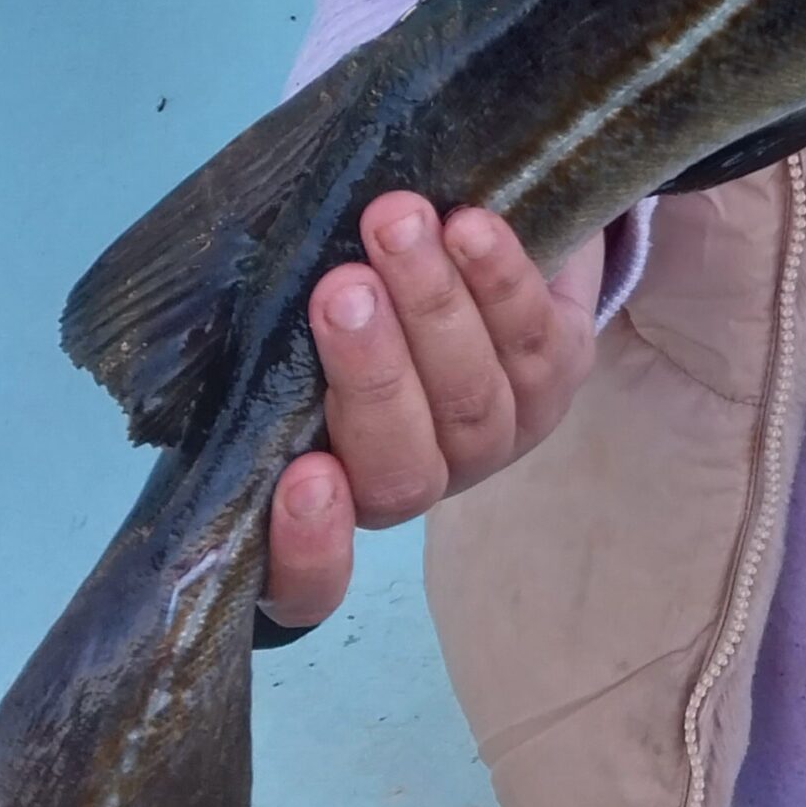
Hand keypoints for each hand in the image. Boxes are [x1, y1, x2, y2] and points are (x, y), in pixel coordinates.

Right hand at [261, 194, 601, 629]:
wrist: (473, 249)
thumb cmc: (355, 301)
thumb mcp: (298, 326)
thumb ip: (273, 334)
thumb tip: (244, 295)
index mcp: (334, 500)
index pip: (309, 581)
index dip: (308, 548)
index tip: (301, 480)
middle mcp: (421, 482)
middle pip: (401, 466)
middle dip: (372, 373)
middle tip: (342, 290)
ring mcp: (499, 437)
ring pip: (470, 395)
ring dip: (433, 305)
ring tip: (398, 226)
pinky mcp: (561, 375)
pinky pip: (535, 336)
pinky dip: (500, 277)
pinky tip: (472, 225)